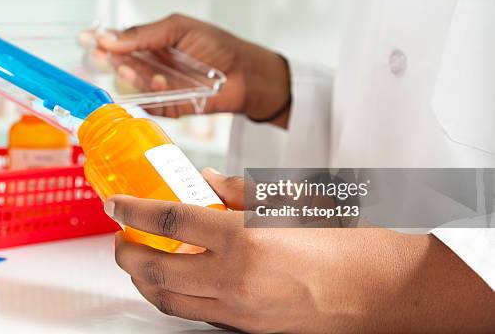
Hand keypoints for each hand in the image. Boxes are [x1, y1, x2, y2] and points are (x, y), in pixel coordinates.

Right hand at [80, 14, 290, 125]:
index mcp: (149, 43)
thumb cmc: (216, 46)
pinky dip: (154, 93)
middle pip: (119, 64)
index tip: (85, 38)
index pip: (117, 41)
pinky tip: (160, 82)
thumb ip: (145, 34)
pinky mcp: (168, 107)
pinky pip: (152, 103)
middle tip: (100, 56)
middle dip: (108, 60)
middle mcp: (149, 66)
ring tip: (132, 69)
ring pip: (133, 85)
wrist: (245, 73)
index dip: (100, 40)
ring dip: (131, 77)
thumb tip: (110, 38)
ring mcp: (157, 88)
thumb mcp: (178, 28)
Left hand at [106, 170, 494, 332]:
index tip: (116, 202)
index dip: (133, 208)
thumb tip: (206, 183)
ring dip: (144, 278)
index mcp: (246, 239)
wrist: (386, 292)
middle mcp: (235, 280)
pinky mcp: (248, 330)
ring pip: (168, 299)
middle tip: (120, 234)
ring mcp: (239, 311)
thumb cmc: (349, 242)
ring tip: (141, 257)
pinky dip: (175, 294)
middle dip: (124, 252)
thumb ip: (242, 192)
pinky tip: (180, 277)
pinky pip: (196, 312)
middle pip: (155, 268)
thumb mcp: (294, 202)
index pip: (170, 219)